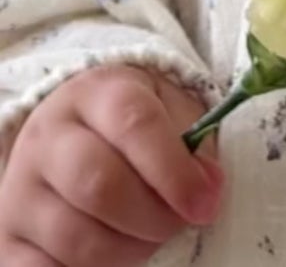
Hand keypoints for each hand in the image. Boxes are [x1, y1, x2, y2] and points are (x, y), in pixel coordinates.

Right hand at [0, 65, 223, 265]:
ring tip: (148, 239)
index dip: (175, 171)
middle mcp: (48, 136)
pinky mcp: (8, 237)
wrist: (70, 133)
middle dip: (153, 217)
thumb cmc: (132, 125)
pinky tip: (111, 260)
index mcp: (95, 93)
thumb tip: (208, 190)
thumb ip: (193, 145)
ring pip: (76, 237)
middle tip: (177, 224)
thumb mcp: (168, 110)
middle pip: (100, 185)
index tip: (205, 204)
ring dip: (128, 251)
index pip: (134, 123)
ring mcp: (21, 189)